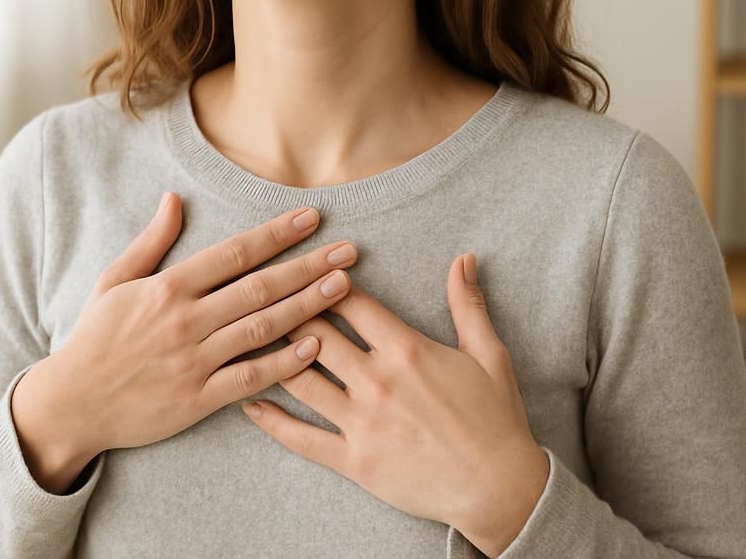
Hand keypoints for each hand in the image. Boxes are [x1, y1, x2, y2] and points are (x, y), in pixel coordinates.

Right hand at [43, 193, 358, 457]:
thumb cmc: (95, 339)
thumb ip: (151, 242)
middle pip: (259, 287)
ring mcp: (193, 362)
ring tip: (343, 286)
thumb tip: (173, 198)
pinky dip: (284, 363)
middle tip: (349, 251)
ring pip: (261, 328)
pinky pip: (249, 379)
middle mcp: (185, 321)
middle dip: (308, 266)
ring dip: (306, 305)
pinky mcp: (196, 400)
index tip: (312, 219)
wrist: (68, 405)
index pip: (234, 253)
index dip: (276, 234)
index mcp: (168, 288)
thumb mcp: (114, 281)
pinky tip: (315, 346)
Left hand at [239, 253, 548, 545]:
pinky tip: (249, 403)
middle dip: (290, 311)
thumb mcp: (487, 353)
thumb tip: (464, 258)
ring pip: (300, 379)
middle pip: (317, 334)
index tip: (309, 269)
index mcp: (405, 348)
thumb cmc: (494, 417)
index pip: (352, 303)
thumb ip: (468, 303)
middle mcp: (376, 380)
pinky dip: (271, 421)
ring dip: (273, 355)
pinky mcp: (353, 460)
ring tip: (249, 338)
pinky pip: (302, 438)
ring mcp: (361, 422)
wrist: (497, 486)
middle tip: (267, 298)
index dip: (326, 281)